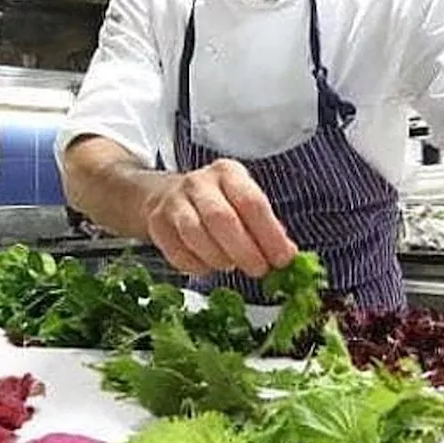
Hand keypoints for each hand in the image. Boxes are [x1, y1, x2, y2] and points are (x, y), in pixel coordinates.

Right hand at [143, 158, 296, 276]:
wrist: (166, 195)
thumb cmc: (215, 201)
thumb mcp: (243, 202)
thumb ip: (266, 226)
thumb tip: (287, 254)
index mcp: (227, 173)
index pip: (251, 201)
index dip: (269, 234)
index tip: (282, 259)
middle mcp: (198, 182)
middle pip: (221, 219)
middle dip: (244, 251)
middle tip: (258, 269)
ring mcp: (173, 202)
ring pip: (196, 236)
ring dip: (219, 259)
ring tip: (231, 265)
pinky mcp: (156, 224)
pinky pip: (178, 253)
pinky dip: (198, 266)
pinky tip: (209, 264)